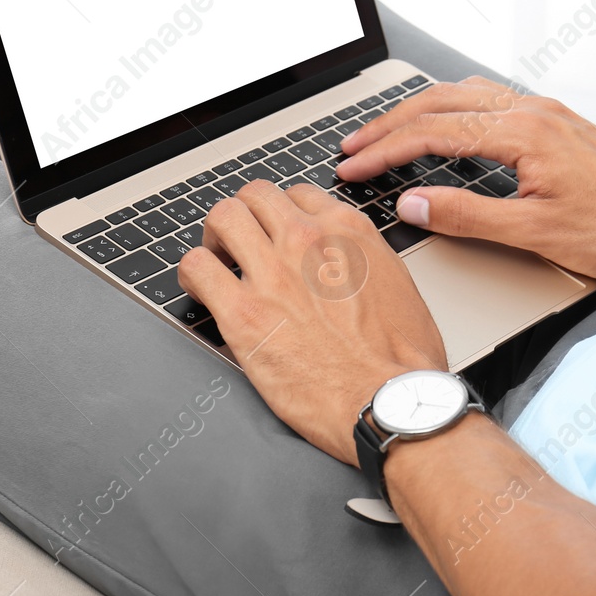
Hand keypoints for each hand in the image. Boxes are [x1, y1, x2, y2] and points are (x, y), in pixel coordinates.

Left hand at [176, 180, 445, 464]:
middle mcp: (307, 240)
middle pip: (257, 196)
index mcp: (348, 232)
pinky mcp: (242, 312)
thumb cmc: (401, 360)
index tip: (279, 233)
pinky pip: (197, 267)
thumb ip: (366, 261)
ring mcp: (273, 272)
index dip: (285, 214)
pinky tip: (201, 289)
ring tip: (217, 258)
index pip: (300, 195)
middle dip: (246, 214)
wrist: (387, 400)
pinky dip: (193, 273)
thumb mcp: (399, 286)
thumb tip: (351, 264)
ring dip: (216, 236)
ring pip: (223, 217)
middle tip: (242, 241)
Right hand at [334, 77, 595, 280]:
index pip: (432, 134)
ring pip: (462, 95)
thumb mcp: (536, 234)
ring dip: (417, 113)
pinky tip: (442, 124)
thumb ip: (468, 217)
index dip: (384, 153)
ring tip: (383, 135)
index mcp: (522, 133)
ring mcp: (544, 110)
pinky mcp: (554, 120)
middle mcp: (531, 110)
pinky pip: (487, 100)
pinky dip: (450, 109)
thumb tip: (413, 205)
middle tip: (351, 149)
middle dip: (388, 125)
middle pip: (439, 104)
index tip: (352, 169)